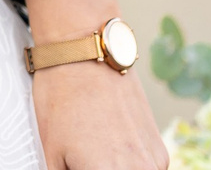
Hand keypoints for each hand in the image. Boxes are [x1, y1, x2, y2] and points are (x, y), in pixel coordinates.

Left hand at [21, 0, 166, 169]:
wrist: (88, 52)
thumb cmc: (62, 97)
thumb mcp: (51, 150)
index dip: (77, 169)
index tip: (72, 162)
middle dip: (95, 167)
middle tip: (80, 156)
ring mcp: (154, 163)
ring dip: (114, 167)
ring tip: (94, 149)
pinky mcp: (160, 151)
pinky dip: (129, 165)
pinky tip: (108, 147)